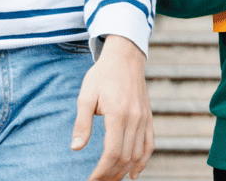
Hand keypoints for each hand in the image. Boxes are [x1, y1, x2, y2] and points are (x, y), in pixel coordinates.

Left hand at [71, 36, 152, 180]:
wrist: (124, 58)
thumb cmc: (101, 76)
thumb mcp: (86, 97)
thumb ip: (82, 124)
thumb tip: (76, 148)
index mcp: (118, 114)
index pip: (112, 152)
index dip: (101, 171)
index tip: (91, 180)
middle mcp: (135, 118)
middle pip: (125, 157)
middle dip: (111, 174)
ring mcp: (144, 118)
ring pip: (138, 154)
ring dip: (124, 171)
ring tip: (110, 180)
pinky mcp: (148, 117)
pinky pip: (149, 144)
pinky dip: (144, 161)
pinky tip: (134, 173)